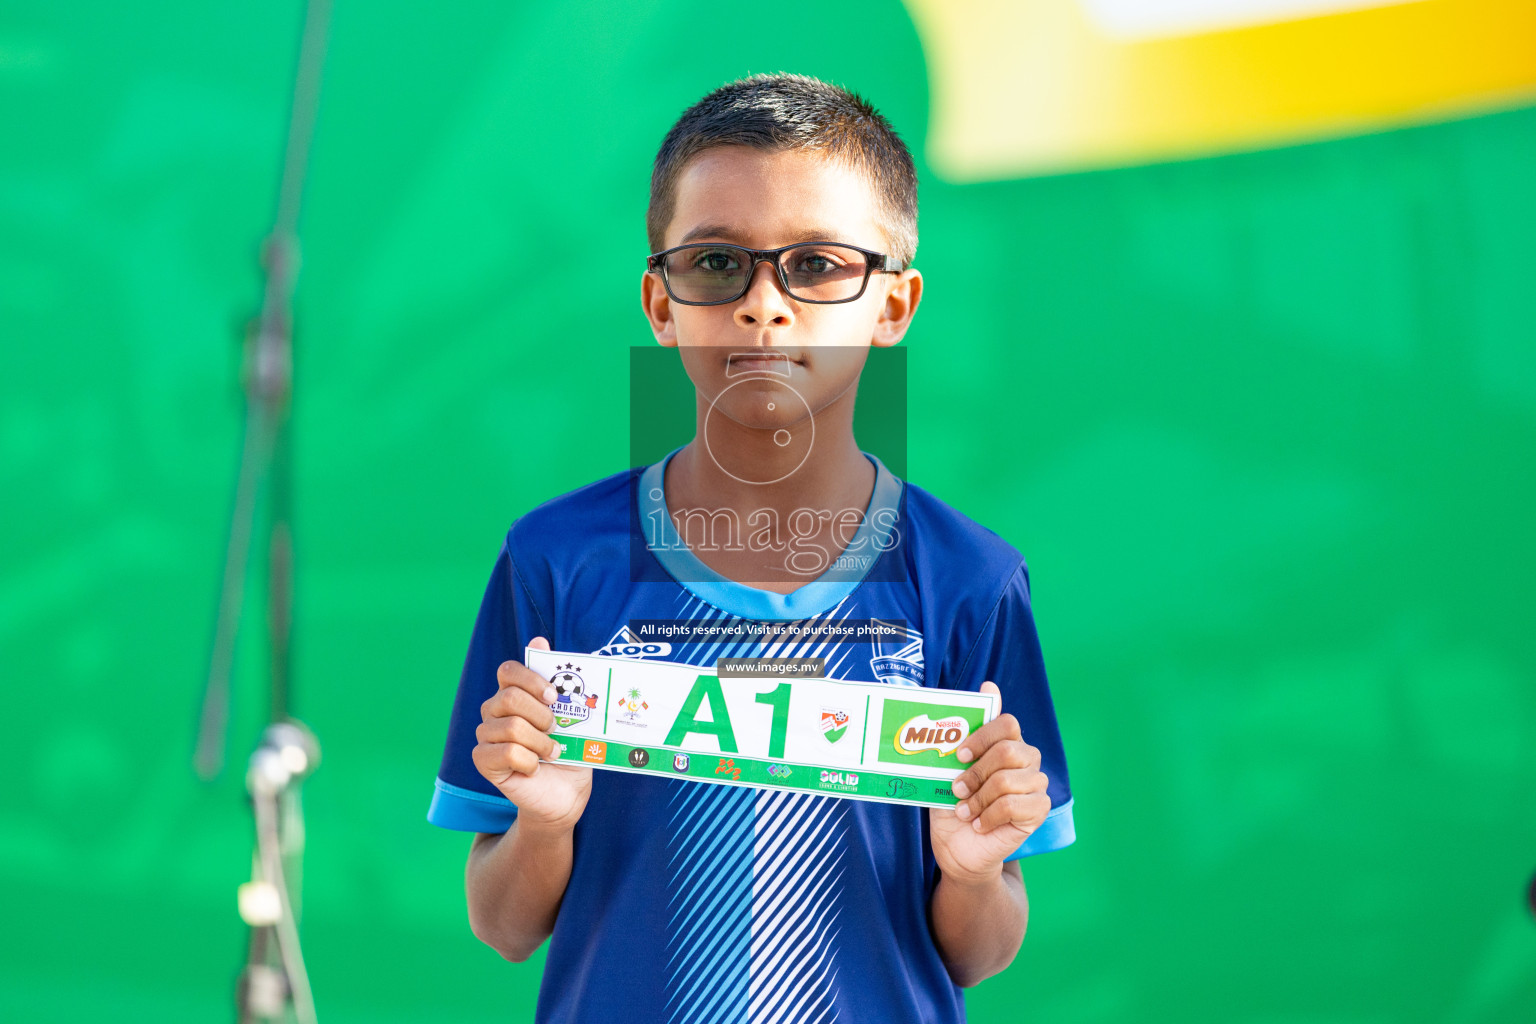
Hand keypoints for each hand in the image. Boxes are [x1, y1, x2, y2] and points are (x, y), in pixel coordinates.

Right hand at [472, 637, 592, 831]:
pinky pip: (507, 753)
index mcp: (513, 693)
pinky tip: (535, 767)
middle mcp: (494, 710)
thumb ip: (555, 680)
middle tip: (555, 730)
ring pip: (511, 728)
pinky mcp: (484, 761)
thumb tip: (539, 639)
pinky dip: (530, 761)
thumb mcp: (571, 714)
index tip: (555, 697)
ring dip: (540, 742)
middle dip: (541, 715)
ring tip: (552, 753)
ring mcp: (486, 735)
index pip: (508, 671)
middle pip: (509, 698)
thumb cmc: (570, 750)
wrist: (566, 793)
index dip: (532, 680)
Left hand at [928, 682, 1050, 883]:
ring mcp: (1035, 783)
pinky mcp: (1039, 809)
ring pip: (1006, 781)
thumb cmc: (953, 805)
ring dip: (978, 799)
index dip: (982, 737)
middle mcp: (1026, 759)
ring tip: (965, 812)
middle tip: (957, 790)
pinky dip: (989, 816)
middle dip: (975, 773)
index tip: (960, 755)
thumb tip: (971, 702)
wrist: (958, 848)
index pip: (1007, 724)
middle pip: (1007, 751)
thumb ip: (957, 745)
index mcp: (1006, 742)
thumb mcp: (946, 774)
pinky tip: (980, 824)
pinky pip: (1012, 805)